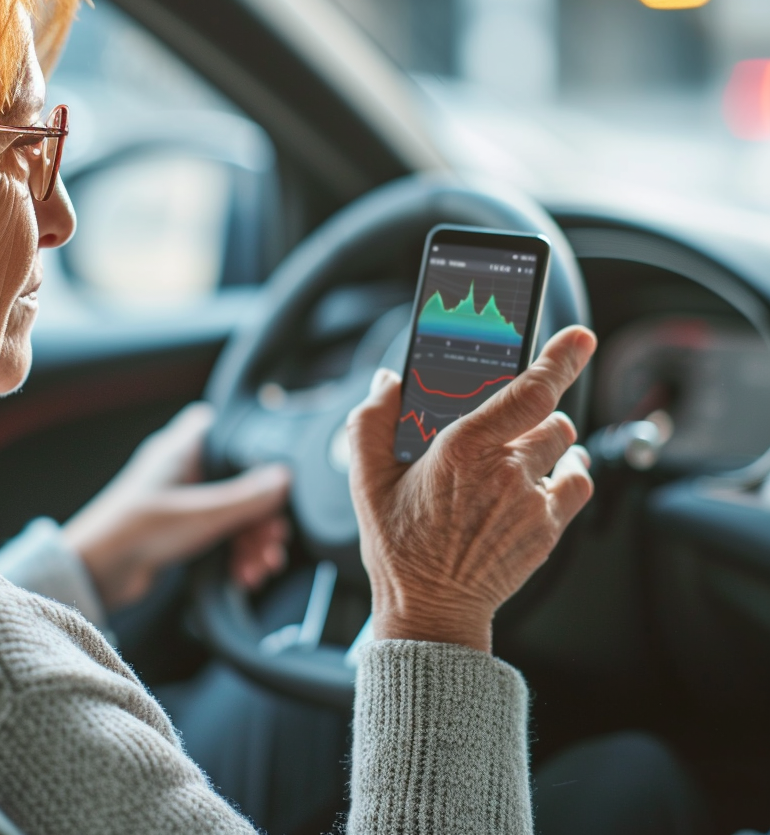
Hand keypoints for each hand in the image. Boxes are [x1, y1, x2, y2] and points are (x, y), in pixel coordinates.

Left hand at [62, 403, 290, 609]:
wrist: (96, 573)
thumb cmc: (135, 531)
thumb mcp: (202, 513)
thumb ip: (247, 496)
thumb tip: (284, 478)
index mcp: (183, 448)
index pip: (230, 433)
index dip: (257, 455)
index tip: (278, 484)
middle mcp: (184, 470)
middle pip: (240, 482)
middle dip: (261, 516)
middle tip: (272, 541)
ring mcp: (183, 501)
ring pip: (233, 513)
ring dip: (252, 541)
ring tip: (260, 567)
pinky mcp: (181, 530)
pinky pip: (220, 536)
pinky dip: (235, 554)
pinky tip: (244, 575)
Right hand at [347, 325, 596, 652]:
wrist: (430, 609)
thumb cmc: (398, 545)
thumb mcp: (365, 479)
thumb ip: (371, 420)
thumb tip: (389, 380)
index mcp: (462, 450)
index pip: (528, 392)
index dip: (559, 358)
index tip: (580, 337)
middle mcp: (505, 472)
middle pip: (549, 416)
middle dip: (532, 411)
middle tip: (504, 424)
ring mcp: (532, 502)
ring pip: (564, 445)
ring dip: (547, 441)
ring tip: (517, 454)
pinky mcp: (549, 529)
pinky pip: (578, 482)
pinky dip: (567, 472)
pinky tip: (542, 477)